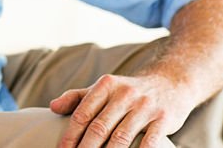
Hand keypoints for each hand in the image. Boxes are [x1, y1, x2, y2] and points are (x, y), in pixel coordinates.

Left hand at [50, 73, 193, 147]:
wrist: (170, 82)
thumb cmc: (129, 90)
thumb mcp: (104, 88)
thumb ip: (77, 97)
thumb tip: (52, 107)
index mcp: (106, 86)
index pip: (83, 114)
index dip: (70, 135)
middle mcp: (124, 94)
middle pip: (99, 128)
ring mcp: (145, 107)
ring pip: (121, 138)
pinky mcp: (163, 119)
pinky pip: (148, 143)